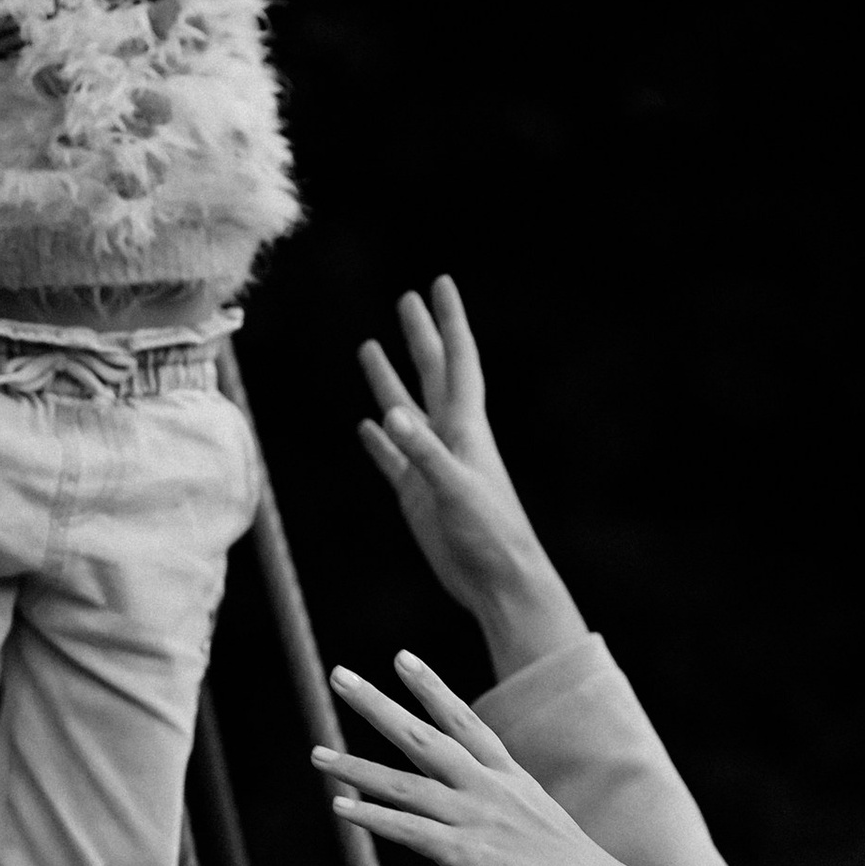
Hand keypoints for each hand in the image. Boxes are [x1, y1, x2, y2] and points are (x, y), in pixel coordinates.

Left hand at [315, 653, 695, 865]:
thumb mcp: (547, 829)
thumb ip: (514, 817)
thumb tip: (495, 825)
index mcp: (511, 779)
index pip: (465, 720)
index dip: (430, 687)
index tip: (401, 657)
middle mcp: (490, 790)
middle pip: (423, 736)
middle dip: (378, 704)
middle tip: (338, 675)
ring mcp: (478, 820)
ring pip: (404, 784)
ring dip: (355, 767)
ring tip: (315, 753)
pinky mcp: (468, 857)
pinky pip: (409, 832)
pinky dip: (373, 818)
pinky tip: (340, 807)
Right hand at [357, 277, 584, 675]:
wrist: (499, 582)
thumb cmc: (490, 536)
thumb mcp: (456, 490)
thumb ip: (423, 453)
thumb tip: (386, 416)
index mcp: (466, 428)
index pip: (457, 361)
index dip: (449, 322)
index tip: (439, 283)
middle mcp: (449, 438)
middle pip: (430, 374)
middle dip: (419, 336)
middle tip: (406, 298)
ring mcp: (431, 466)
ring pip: (405, 411)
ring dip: (388, 381)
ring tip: (369, 348)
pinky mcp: (417, 496)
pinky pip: (392, 459)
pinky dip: (378, 442)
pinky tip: (366, 428)